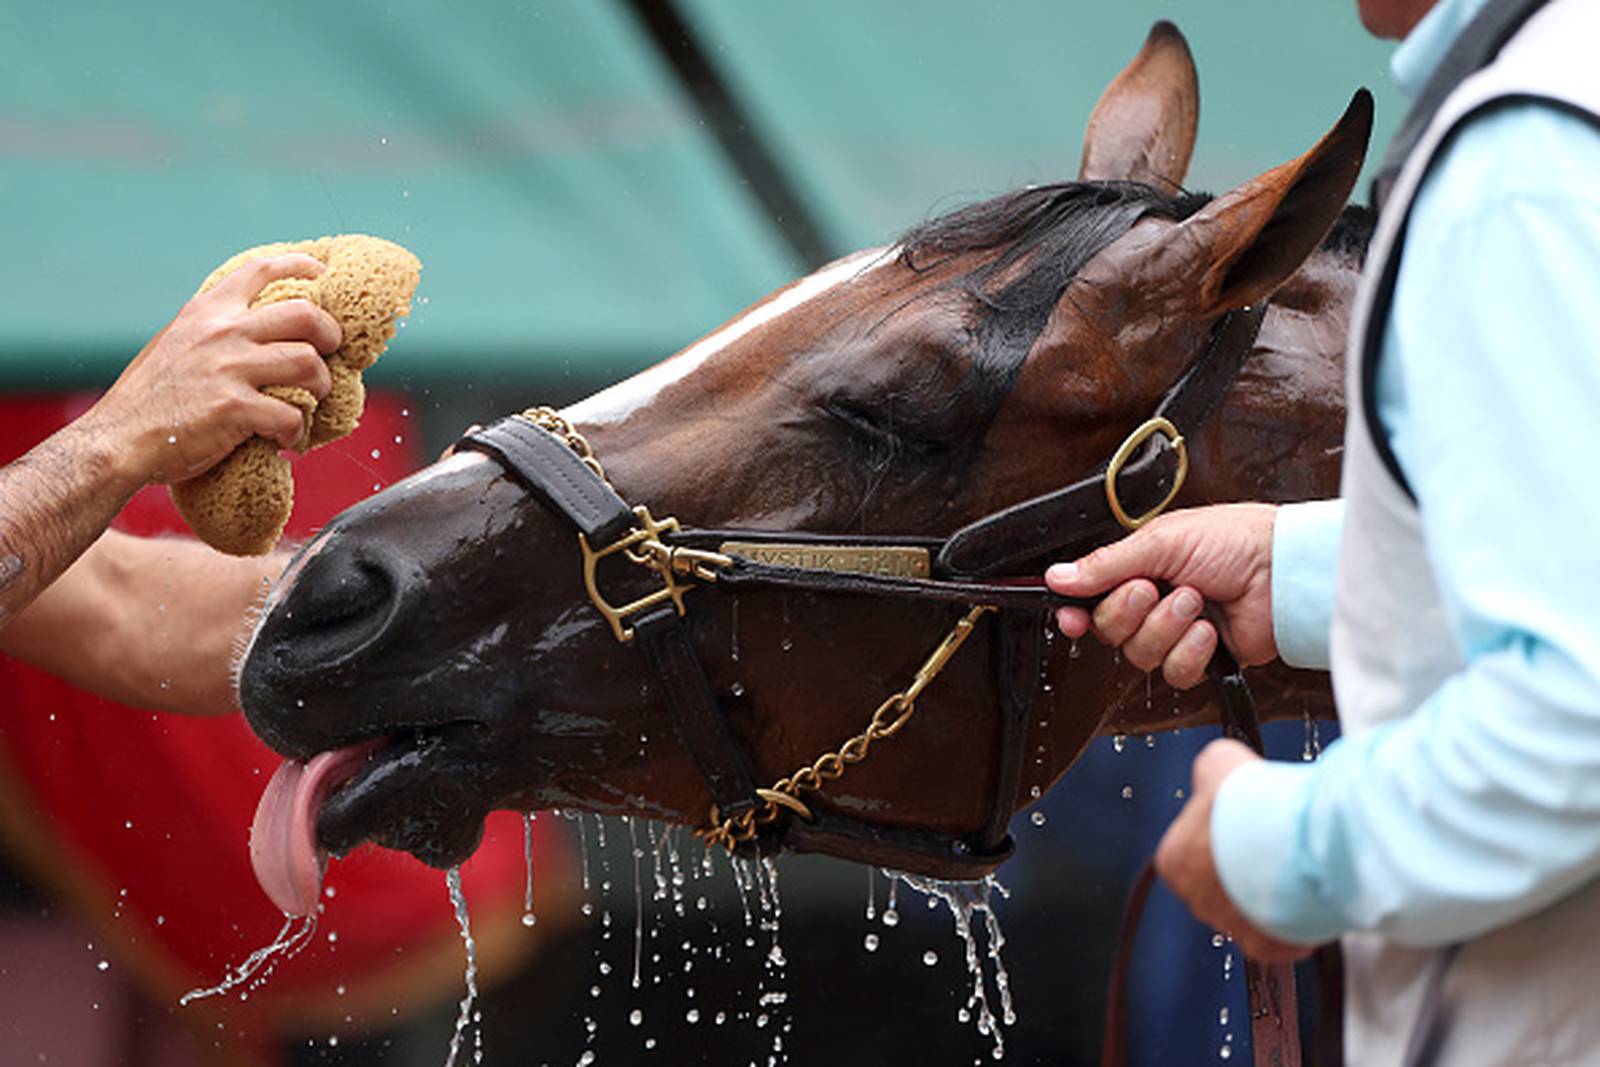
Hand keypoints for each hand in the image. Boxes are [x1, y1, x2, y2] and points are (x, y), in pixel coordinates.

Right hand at [80, 254, 339, 486]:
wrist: (118, 438)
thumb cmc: (150, 398)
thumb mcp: (177, 342)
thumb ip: (214, 330)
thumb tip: (257, 330)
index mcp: (207, 311)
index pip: (263, 269)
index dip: (303, 266)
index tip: (324, 275)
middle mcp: (221, 331)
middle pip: (306, 314)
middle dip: (331, 335)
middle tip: (330, 355)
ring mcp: (229, 368)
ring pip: (308, 362)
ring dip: (320, 386)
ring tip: (309, 402)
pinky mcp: (234, 407)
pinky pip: (291, 414)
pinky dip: (295, 432)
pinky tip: (284, 439)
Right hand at [1044, 503, 1277, 687]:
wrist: (1285, 570)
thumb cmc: (1235, 541)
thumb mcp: (1161, 541)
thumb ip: (1105, 564)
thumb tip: (1058, 576)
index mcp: (1137, 569)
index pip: (1089, 599)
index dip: (1076, 612)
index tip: (1071, 617)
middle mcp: (1152, 603)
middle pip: (1109, 630)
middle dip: (1130, 612)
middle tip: (1153, 589)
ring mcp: (1176, 632)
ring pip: (1140, 654)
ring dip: (1166, 627)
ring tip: (1195, 602)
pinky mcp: (1201, 658)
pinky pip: (1175, 672)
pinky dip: (1191, 651)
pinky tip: (1210, 630)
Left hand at [1156, 739, 1310, 962]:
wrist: (1284, 834)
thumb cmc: (1245, 802)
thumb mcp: (1218, 763)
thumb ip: (1212, 772)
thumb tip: (1217, 770)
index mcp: (1174, 860)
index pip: (1193, 852)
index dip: (1223, 836)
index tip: (1246, 825)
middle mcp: (1195, 898)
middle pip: (1223, 884)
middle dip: (1248, 867)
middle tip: (1276, 845)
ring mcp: (1231, 925)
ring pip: (1254, 910)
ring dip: (1274, 892)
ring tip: (1297, 866)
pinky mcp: (1267, 945)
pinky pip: (1283, 936)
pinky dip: (1297, 919)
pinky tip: (1308, 893)